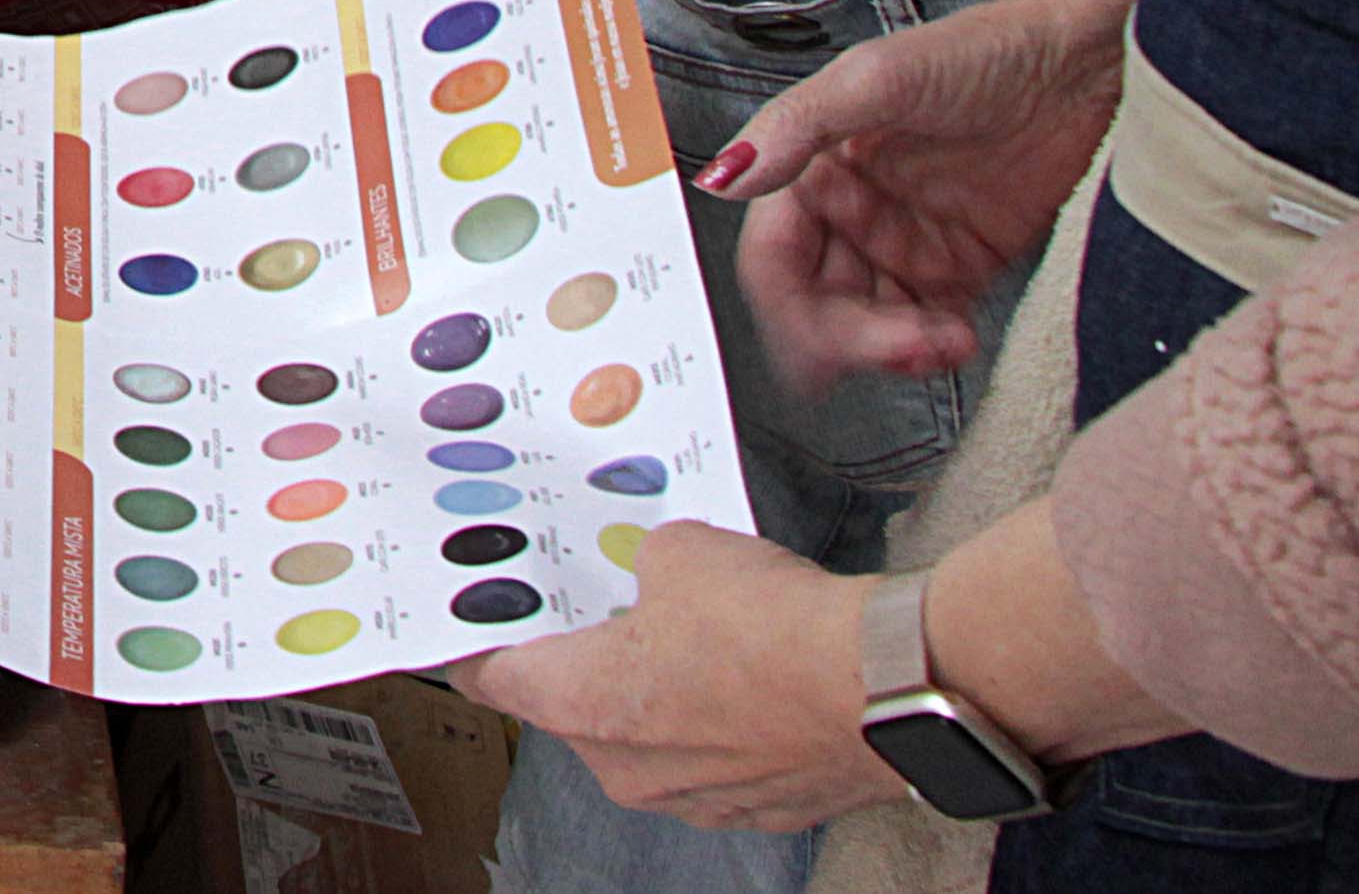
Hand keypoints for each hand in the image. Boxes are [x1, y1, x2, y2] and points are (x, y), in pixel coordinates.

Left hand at [450, 526, 899, 832]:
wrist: (888, 686)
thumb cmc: (777, 629)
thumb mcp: (676, 552)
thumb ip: (641, 564)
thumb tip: (654, 570)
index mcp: (581, 708)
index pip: (492, 679)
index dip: (477, 643)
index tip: (470, 623)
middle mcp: (628, 770)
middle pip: (573, 706)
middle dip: (587, 657)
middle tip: (606, 606)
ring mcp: (695, 799)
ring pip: (649, 737)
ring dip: (660, 691)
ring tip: (699, 634)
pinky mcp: (760, 807)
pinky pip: (716, 758)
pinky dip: (722, 721)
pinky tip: (751, 673)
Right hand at [712, 0, 1134, 395]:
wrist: (1091, 67)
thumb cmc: (985, 51)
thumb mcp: (875, 78)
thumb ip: (795, 129)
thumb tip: (722, 177)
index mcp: (814, 163)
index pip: (774, 254)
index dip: (791, 300)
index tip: (828, 332)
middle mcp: (852, 206)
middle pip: (816, 300)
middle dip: (851, 337)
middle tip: (902, 347)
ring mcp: (907, 238)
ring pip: (870, 322)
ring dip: (896, 349)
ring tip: (943, 343)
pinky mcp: (964, 262)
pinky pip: (930, 323)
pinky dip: (935, 346)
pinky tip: (958, 340)